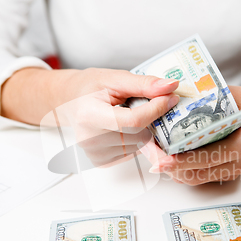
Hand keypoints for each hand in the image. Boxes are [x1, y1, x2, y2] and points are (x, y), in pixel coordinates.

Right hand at [2, 68, 179, 165]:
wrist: (69, 102)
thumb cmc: (89, 89)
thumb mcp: (114, 78)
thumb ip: (143, 83)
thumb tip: (170, 87)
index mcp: (89, 116)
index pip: (134, 121)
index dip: (157, 109)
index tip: (170, 98)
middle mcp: (90, 140)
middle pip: (139, 135)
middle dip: (153, 118)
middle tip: (152, 103)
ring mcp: (96, 154)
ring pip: (140, 145)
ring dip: (145, 129)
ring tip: (131, 113)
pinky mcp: (102, 162)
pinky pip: (133, 152)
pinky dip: (137, 139)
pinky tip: (126, 127)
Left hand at [146, 74, 240, 184]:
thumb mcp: (231, 95)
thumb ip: (204, 98)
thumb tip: (171, 97)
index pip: (207, 158)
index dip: (181, 161)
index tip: (161, 158)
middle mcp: (240, 162)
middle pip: (197, 174)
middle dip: (170, 167)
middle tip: (150, 156)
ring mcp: (234, 170)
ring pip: (195, 178)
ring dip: (173, 170)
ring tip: (153, 156)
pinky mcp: (226, 173)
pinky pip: (200, 176)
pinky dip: (182, 169)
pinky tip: (167, 158)